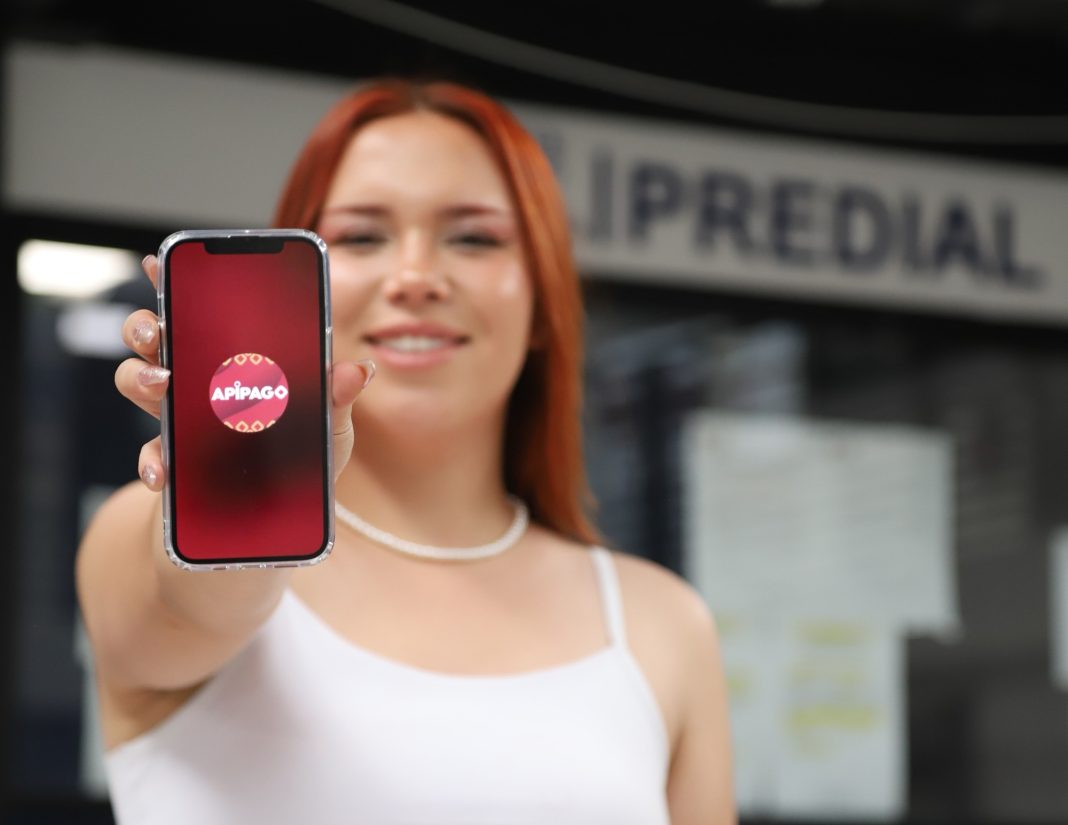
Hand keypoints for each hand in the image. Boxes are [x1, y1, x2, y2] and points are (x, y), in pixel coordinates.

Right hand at [115, 254, 373, 490]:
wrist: (277, 518)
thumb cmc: (303, 460)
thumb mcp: (330, 426)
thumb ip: (339, 397)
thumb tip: (359, 370)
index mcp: (234, 362)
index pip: (201, 313)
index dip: (175, 283)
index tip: (157, 260)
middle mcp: (199, 383)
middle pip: (156, 338)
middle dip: (145, 325)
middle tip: (157, 330)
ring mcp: (181, 420)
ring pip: (138, 382)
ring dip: (139, 378)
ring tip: (160, 384)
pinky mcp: (175, 462)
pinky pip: (152, 454)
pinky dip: (152, 461)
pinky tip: (162, 472)